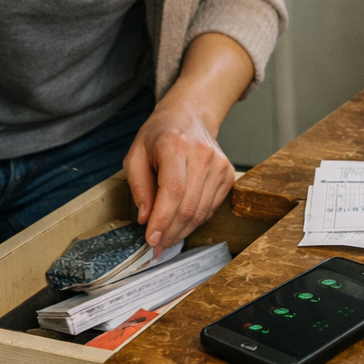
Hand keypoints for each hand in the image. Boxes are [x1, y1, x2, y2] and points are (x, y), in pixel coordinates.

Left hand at [123, 32, 251, 253]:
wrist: (190, 116)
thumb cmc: (159, 135)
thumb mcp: (136, 155)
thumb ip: (139, 187)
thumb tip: (146, 218)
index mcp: (175, 145)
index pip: (173, 190)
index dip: (163, 219)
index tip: (151, 240)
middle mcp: (202, 154)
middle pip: (189, 206)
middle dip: (170, 232)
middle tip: (156, 247)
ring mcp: (219, 164)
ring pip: (202, 211)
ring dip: (182, 231)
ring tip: (166, 238)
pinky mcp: (228, 174)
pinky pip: (211, 208)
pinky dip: (195, 221)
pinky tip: (182, 222)